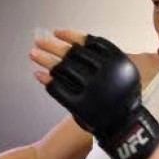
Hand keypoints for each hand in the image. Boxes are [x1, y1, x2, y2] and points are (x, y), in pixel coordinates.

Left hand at [32, 29, 158, 158]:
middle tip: (39, 40)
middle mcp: (104, 72)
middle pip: (72, 53)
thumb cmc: (121, 97)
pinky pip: (58, 89)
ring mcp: (91, 88)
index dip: (70, 36)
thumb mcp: (123, 72)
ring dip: (44, 60)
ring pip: (62, 69)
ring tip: (33, 53)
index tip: (57, 32)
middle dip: (52, 45)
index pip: (89, 42)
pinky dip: (46, 81)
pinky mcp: (79, 105)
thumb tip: (80, 43)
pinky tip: (38, 74)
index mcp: (116, 60)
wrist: (125, 125)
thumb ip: (105, 58)